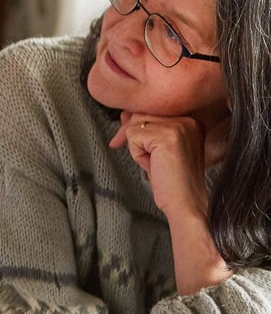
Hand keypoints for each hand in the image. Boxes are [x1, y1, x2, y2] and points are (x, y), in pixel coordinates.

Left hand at [108, 111, 226, 218]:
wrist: (186, 203)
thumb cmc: (172, 181)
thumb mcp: (156, 149)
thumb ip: (145, 128)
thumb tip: (125, 113)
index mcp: (190, 121)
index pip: (150, 110)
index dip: (135, 127)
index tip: (123, 141)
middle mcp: (188, 120)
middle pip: (140, 114)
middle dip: (133, 137)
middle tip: (149, 160)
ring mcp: (180, 127)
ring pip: (135, 124)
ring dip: (137, 147)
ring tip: (156, 163)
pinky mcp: (168, 137)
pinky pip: (133, 136)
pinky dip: (136, 154)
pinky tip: (154, 166)